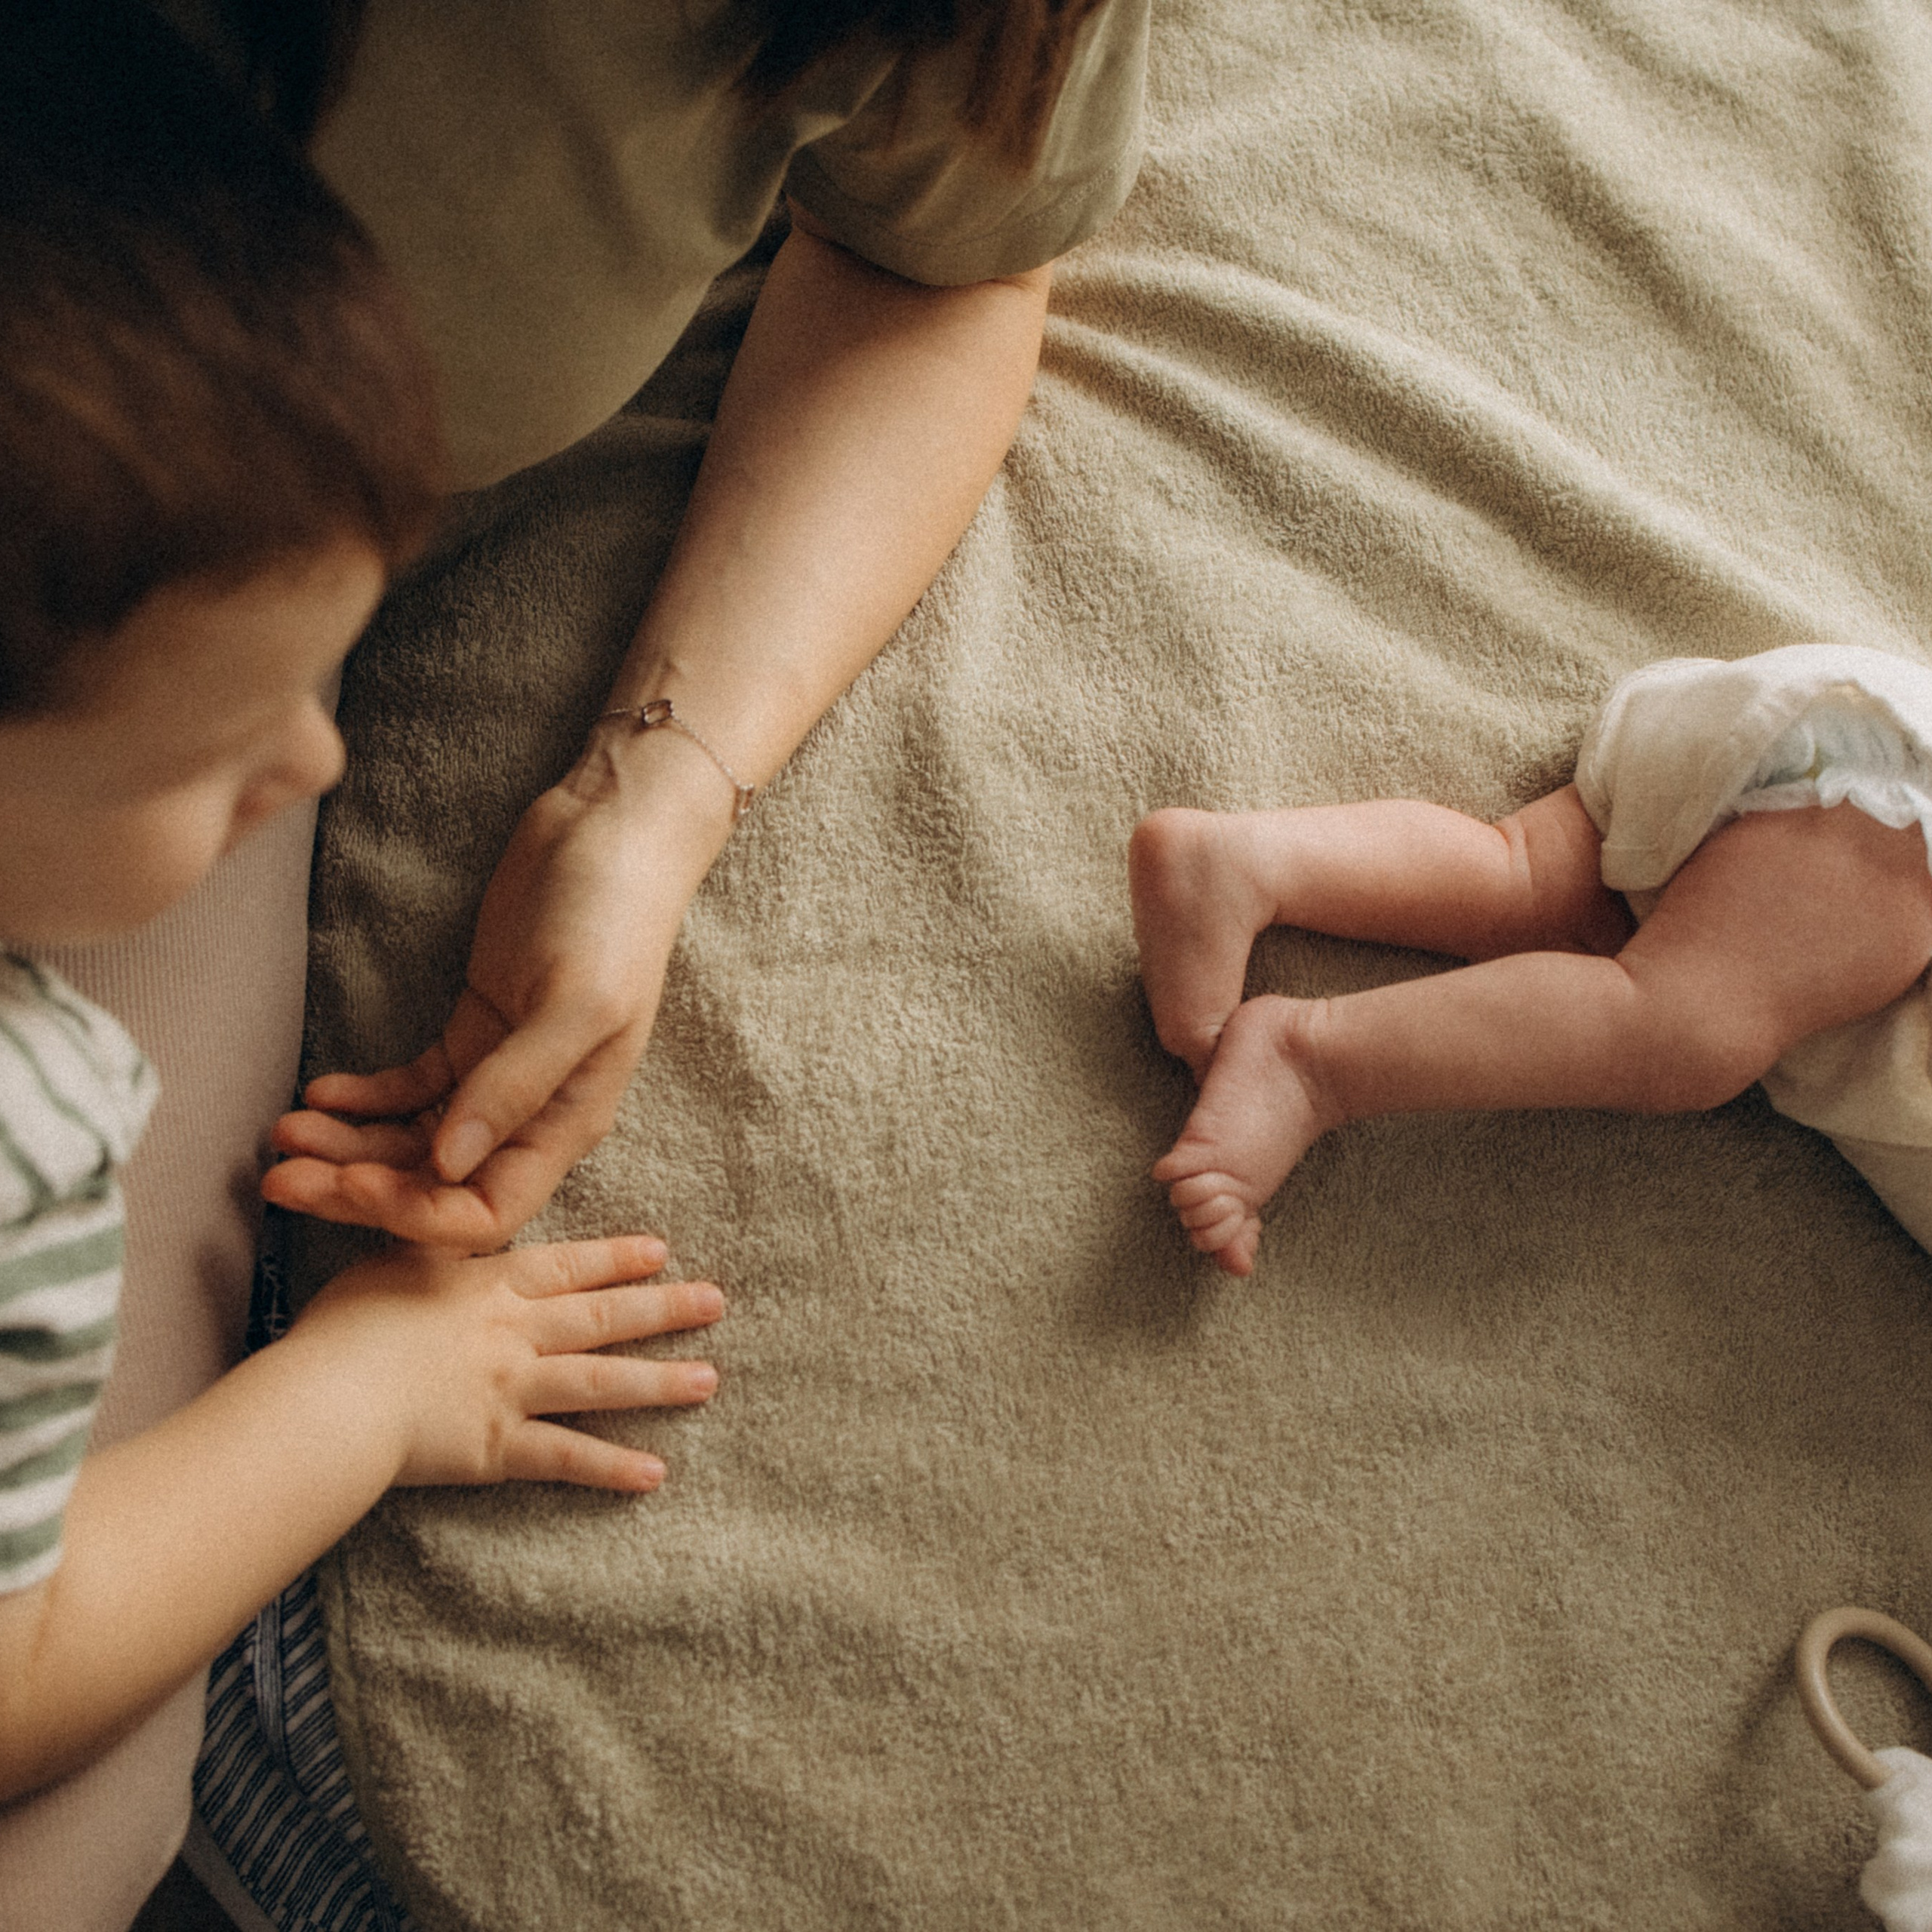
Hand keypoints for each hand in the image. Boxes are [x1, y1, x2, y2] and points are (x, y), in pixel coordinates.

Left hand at [265, 765, 724, 1249]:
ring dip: (346, 1146)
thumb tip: (449, 1164)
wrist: (609, 830)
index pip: (489, 1212)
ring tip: (283, 1130)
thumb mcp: (577, 1002)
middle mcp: (531, 1113)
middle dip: (357, 1188)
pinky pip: (407, 1088)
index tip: (350, 1183)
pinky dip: (361, 1098)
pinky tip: (319, 1089)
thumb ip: (518, 1085)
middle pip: (435, 1186)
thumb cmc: (612, 915)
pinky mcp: (473, 1031)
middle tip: (281, 1178)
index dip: (417, 1214)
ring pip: (410, 1141)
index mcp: (568, 1122)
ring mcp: (498, 1074)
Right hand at [293, 1233, 722, 1490]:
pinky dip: (612, 1467)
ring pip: (601, 1381)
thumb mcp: (387, 1266)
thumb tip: (438, 1220)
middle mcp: (513, 1334)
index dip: (615, 1259)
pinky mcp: (498, 1448)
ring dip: (659, 1381)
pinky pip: (567, 1458)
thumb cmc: (343, 1329)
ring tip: (709, 1379)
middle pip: (600, 1317)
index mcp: (487, 1287)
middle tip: (716, 1301)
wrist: (330, 1397)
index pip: (566, 1267)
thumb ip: (426, 1252)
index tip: (661, 1252)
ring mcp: (512, 1390)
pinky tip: (656, 1473)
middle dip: (662, 1308)